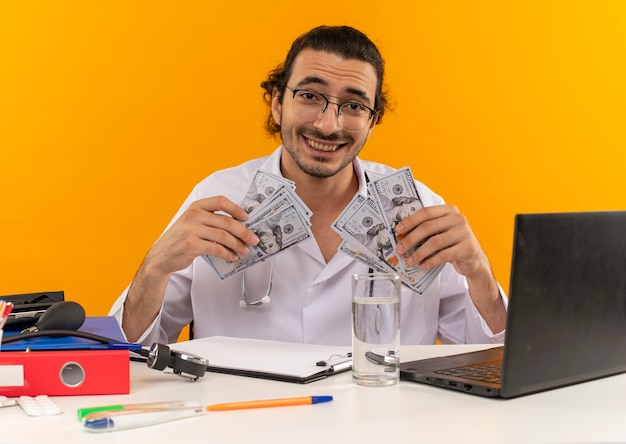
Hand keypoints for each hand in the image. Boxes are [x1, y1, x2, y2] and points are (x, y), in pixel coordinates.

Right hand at [143, 196, 259, 275]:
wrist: (161, 256)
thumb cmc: (181, 239)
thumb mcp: (192, 223)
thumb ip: (211, 220)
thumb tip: (238, 226)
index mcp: (196, 207)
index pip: (220, 201)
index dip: (236, 208)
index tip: (246, 217)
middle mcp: (193, 215)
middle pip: (226, 221)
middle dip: (244, 232)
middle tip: (253, 239)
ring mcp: (191, 230)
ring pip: (223, 236)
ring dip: (238, 244)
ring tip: (245, 250)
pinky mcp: (191, 245)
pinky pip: (216, 249)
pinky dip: (228, 254)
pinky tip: (232, 257)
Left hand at [394, 205, 489, 278]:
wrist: (474, 259)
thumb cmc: (452, 244)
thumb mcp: (441, 232)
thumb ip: (427, 229)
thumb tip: (402, 235)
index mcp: (449, 211)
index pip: (426, 212)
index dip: (410, 221)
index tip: (398, 230)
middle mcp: (458, 219)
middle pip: (428, 227)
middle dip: (410, 239)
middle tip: (400, 249)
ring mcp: (464, 233)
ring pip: (435, 242)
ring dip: (419, 253)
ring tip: (410, 260)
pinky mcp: (468, 248)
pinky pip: (444, 255)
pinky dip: (431, 261)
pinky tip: (423, 265)